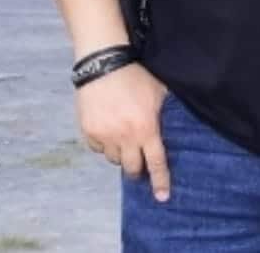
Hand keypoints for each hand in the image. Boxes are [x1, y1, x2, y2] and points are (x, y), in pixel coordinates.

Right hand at [75, 62, 170, 201]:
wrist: (103, 63)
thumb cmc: (134, 74)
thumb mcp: (157, 91)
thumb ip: (163, 111)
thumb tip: (170, 123)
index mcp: (146, 128)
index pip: (155, 162)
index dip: (160, 181)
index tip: (162, 197)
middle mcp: (125, 136)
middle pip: (131, 168)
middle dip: (136, 167)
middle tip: (137, 160)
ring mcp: (105, 135)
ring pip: (113, 158)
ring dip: (119, 152)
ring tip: (121, 136)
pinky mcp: (89, 131)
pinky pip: (97, 148)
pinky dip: (103, 143)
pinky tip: (106, 128)